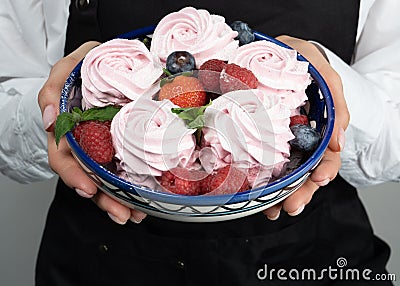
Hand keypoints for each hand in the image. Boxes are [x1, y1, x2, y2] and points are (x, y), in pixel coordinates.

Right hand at [38, 42, 146, 224]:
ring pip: (107, 181)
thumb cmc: (81, 71)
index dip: (74, 175)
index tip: (88, 189)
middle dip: (104, 199)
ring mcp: (103, 148)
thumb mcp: (65, 70)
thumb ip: (53, 89)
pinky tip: (143, 200)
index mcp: (67, 130)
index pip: (64, 158)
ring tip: (136, 214)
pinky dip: (132, 188)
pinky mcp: (120, 148)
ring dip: (120, 201)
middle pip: (88, 178)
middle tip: (122, 214)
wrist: (100, 71)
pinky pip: (123, 171)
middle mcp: (83, 144)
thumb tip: (51, 120)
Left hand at [263, 35, 348, 219]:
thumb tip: (338, 143)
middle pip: (306, 170)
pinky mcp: (262, 137)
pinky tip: (257, 194)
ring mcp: (281, 139)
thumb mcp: (326, 77)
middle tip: (291, 207)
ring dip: (281, 193)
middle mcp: (302, 137)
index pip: (328, 154)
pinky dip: (262, 179)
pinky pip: (263, 160)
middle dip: (301, 192)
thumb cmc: (304, 61)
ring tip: (273, 210)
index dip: (325, 169)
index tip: (318, 180)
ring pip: (285, 172)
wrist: (278, 52)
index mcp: (320, 126)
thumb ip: (337, 106)